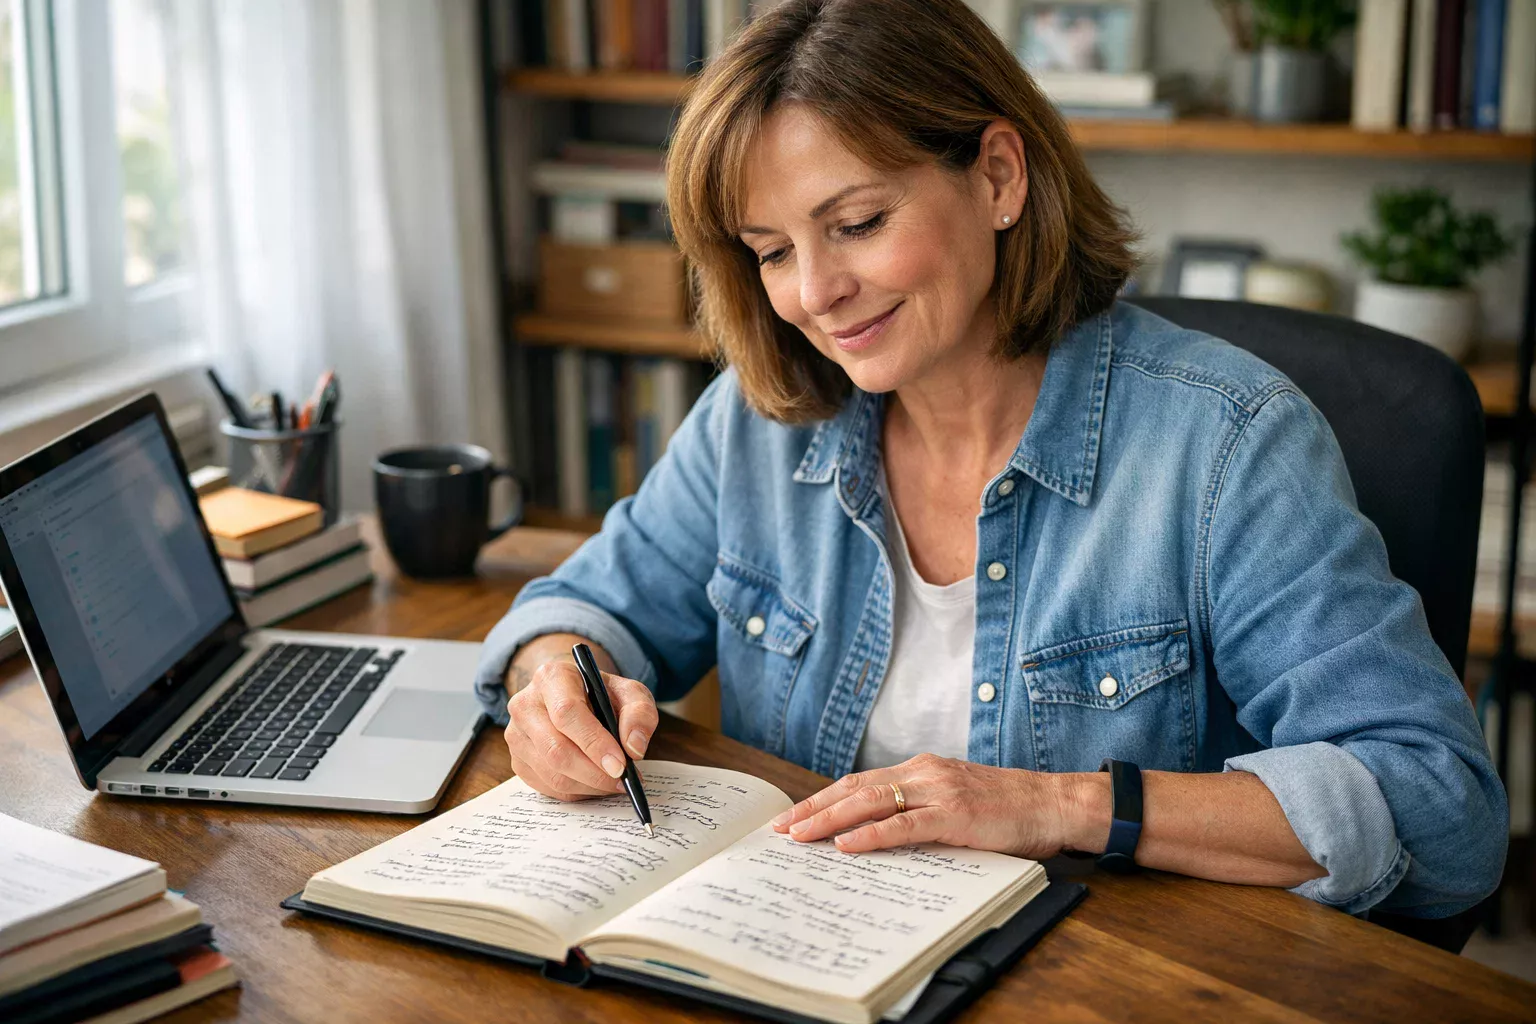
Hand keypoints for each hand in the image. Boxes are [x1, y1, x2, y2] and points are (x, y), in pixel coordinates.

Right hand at [503, 657, 657, 800]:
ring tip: (614, 782)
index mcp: (551, 677)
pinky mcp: (517, 760)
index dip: (594, 743)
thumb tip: (634, 748)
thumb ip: (639, 713)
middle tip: (623, 781)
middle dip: (595, 773)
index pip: (567, 713)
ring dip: (589, 786)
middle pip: (556, 749)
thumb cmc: (601, 694)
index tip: (620, 765)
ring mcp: (516, 735)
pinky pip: (548, 787)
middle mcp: (525, 704)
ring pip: (552, 773)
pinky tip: (595, 782)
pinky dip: (577, 791)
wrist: (573, 697)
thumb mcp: (629, 692)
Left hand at [768, 753, 1083, 856]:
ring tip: (800, 836)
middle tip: (781, 828)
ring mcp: (939, 791)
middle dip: (813, 808)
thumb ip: (921, 809)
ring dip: (830, 820)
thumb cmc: (1009, 808)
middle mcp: (924, 773)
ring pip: (870, 802)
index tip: (794, 815)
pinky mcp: (955, 815)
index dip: (823, 798)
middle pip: (854, 787)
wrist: (1055, 803)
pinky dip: (871, 835)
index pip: (860, 781)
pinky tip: (847, 845)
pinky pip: (904, 825)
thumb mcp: (956, 800)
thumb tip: (878, 833)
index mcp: (922, 769)